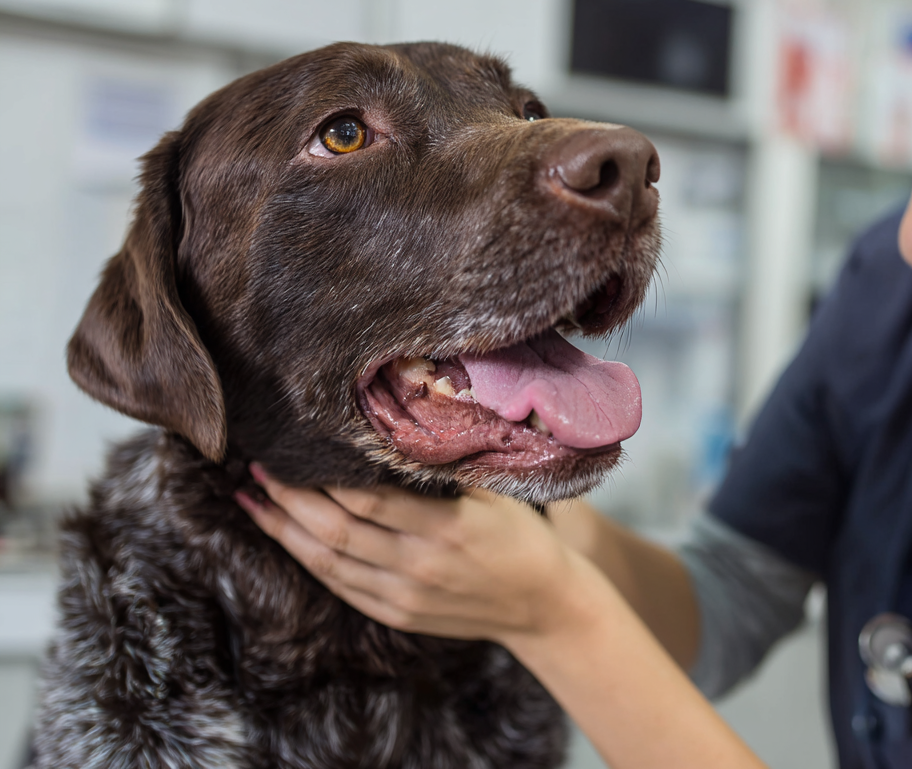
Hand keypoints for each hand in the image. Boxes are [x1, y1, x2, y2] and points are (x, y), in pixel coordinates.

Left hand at [236, 464, 582, 643]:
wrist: (542, 605)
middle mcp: (419, 565)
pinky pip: (340, 587)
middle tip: (257, 469)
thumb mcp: (494, 490)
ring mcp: (404, 596)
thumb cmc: (520, 535)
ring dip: (284, 531)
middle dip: (288, 498)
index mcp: (445, 527)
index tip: (289, 450)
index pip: (364, 499)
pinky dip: (307, 560)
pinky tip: (287, 538)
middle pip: (334, 530)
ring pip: (327, 562)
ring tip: (252, 501)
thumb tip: (401, 412)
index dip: (318, 477)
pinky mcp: (396, 615)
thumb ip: (447, 459)